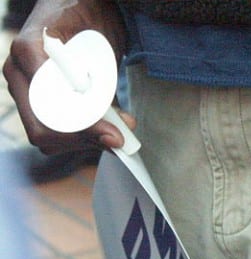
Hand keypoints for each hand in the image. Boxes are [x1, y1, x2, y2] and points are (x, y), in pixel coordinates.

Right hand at [2, 0, 132, 153]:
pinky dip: (82, 139)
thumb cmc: (88, 16)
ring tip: (116, 130)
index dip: (83, 125)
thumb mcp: (99, 41)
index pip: (49, 103)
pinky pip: (55, 135)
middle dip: (85, 139)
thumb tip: (114, 123)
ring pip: (47, 137)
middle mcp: (19, 74)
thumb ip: (104, 83)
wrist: (79, 7)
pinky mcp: (35, 103)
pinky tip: (104, 129)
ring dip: (85, 142)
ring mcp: (24, 90)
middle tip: (119, 137)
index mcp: (29, 52)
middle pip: (43, 129)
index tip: (114, 133)